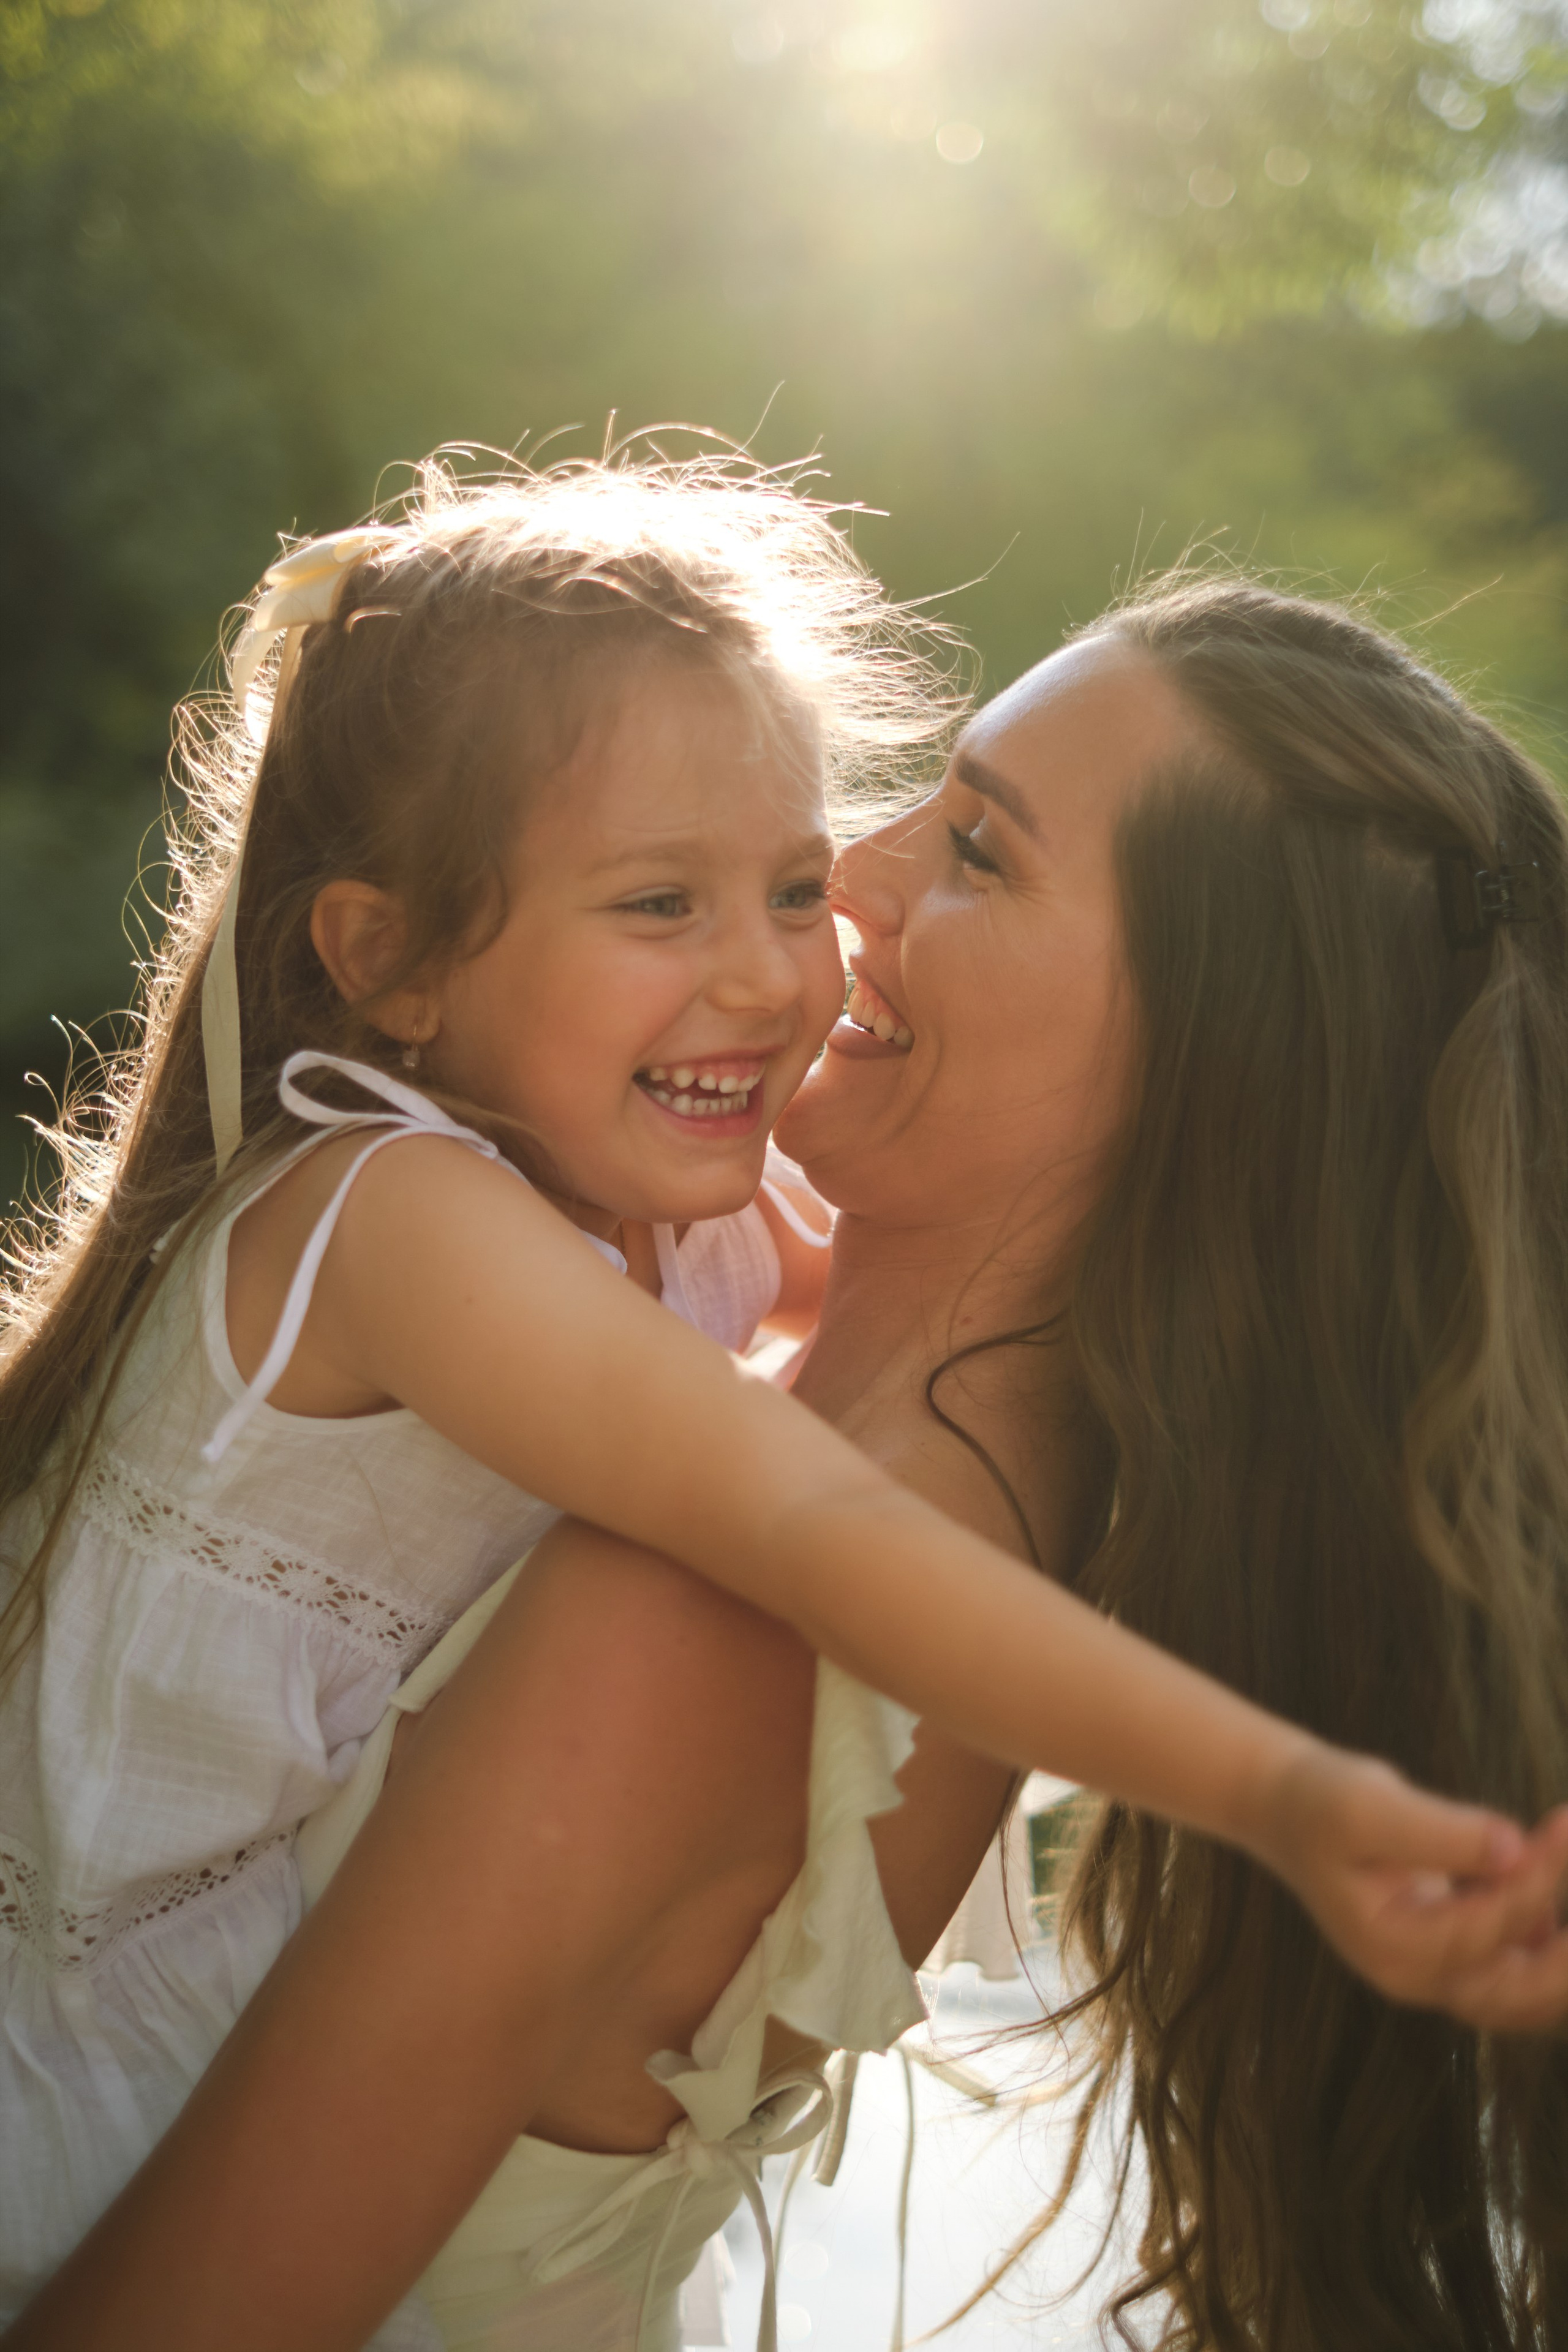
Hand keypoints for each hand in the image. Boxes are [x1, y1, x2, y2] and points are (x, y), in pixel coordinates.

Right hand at [1257, 1741, 1567, 2032]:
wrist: (1289, 1806)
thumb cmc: (1321, 1802)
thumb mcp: (1370, 1807)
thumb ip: (1441, 1832)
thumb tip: (1515, 1849)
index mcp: (1391, 1949)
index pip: (1485, 1931)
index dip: (1532, 1882)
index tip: (1561, 1830)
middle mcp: (1415, 1974)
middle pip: (1514, 1996)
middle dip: (1564, 1961)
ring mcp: (1432, 1968)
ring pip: (1519, 1994)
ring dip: (1559, 1961)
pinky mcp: (1447, 1947)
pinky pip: (1510, 1969)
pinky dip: (1544, 1947)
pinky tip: (1553, 1897)